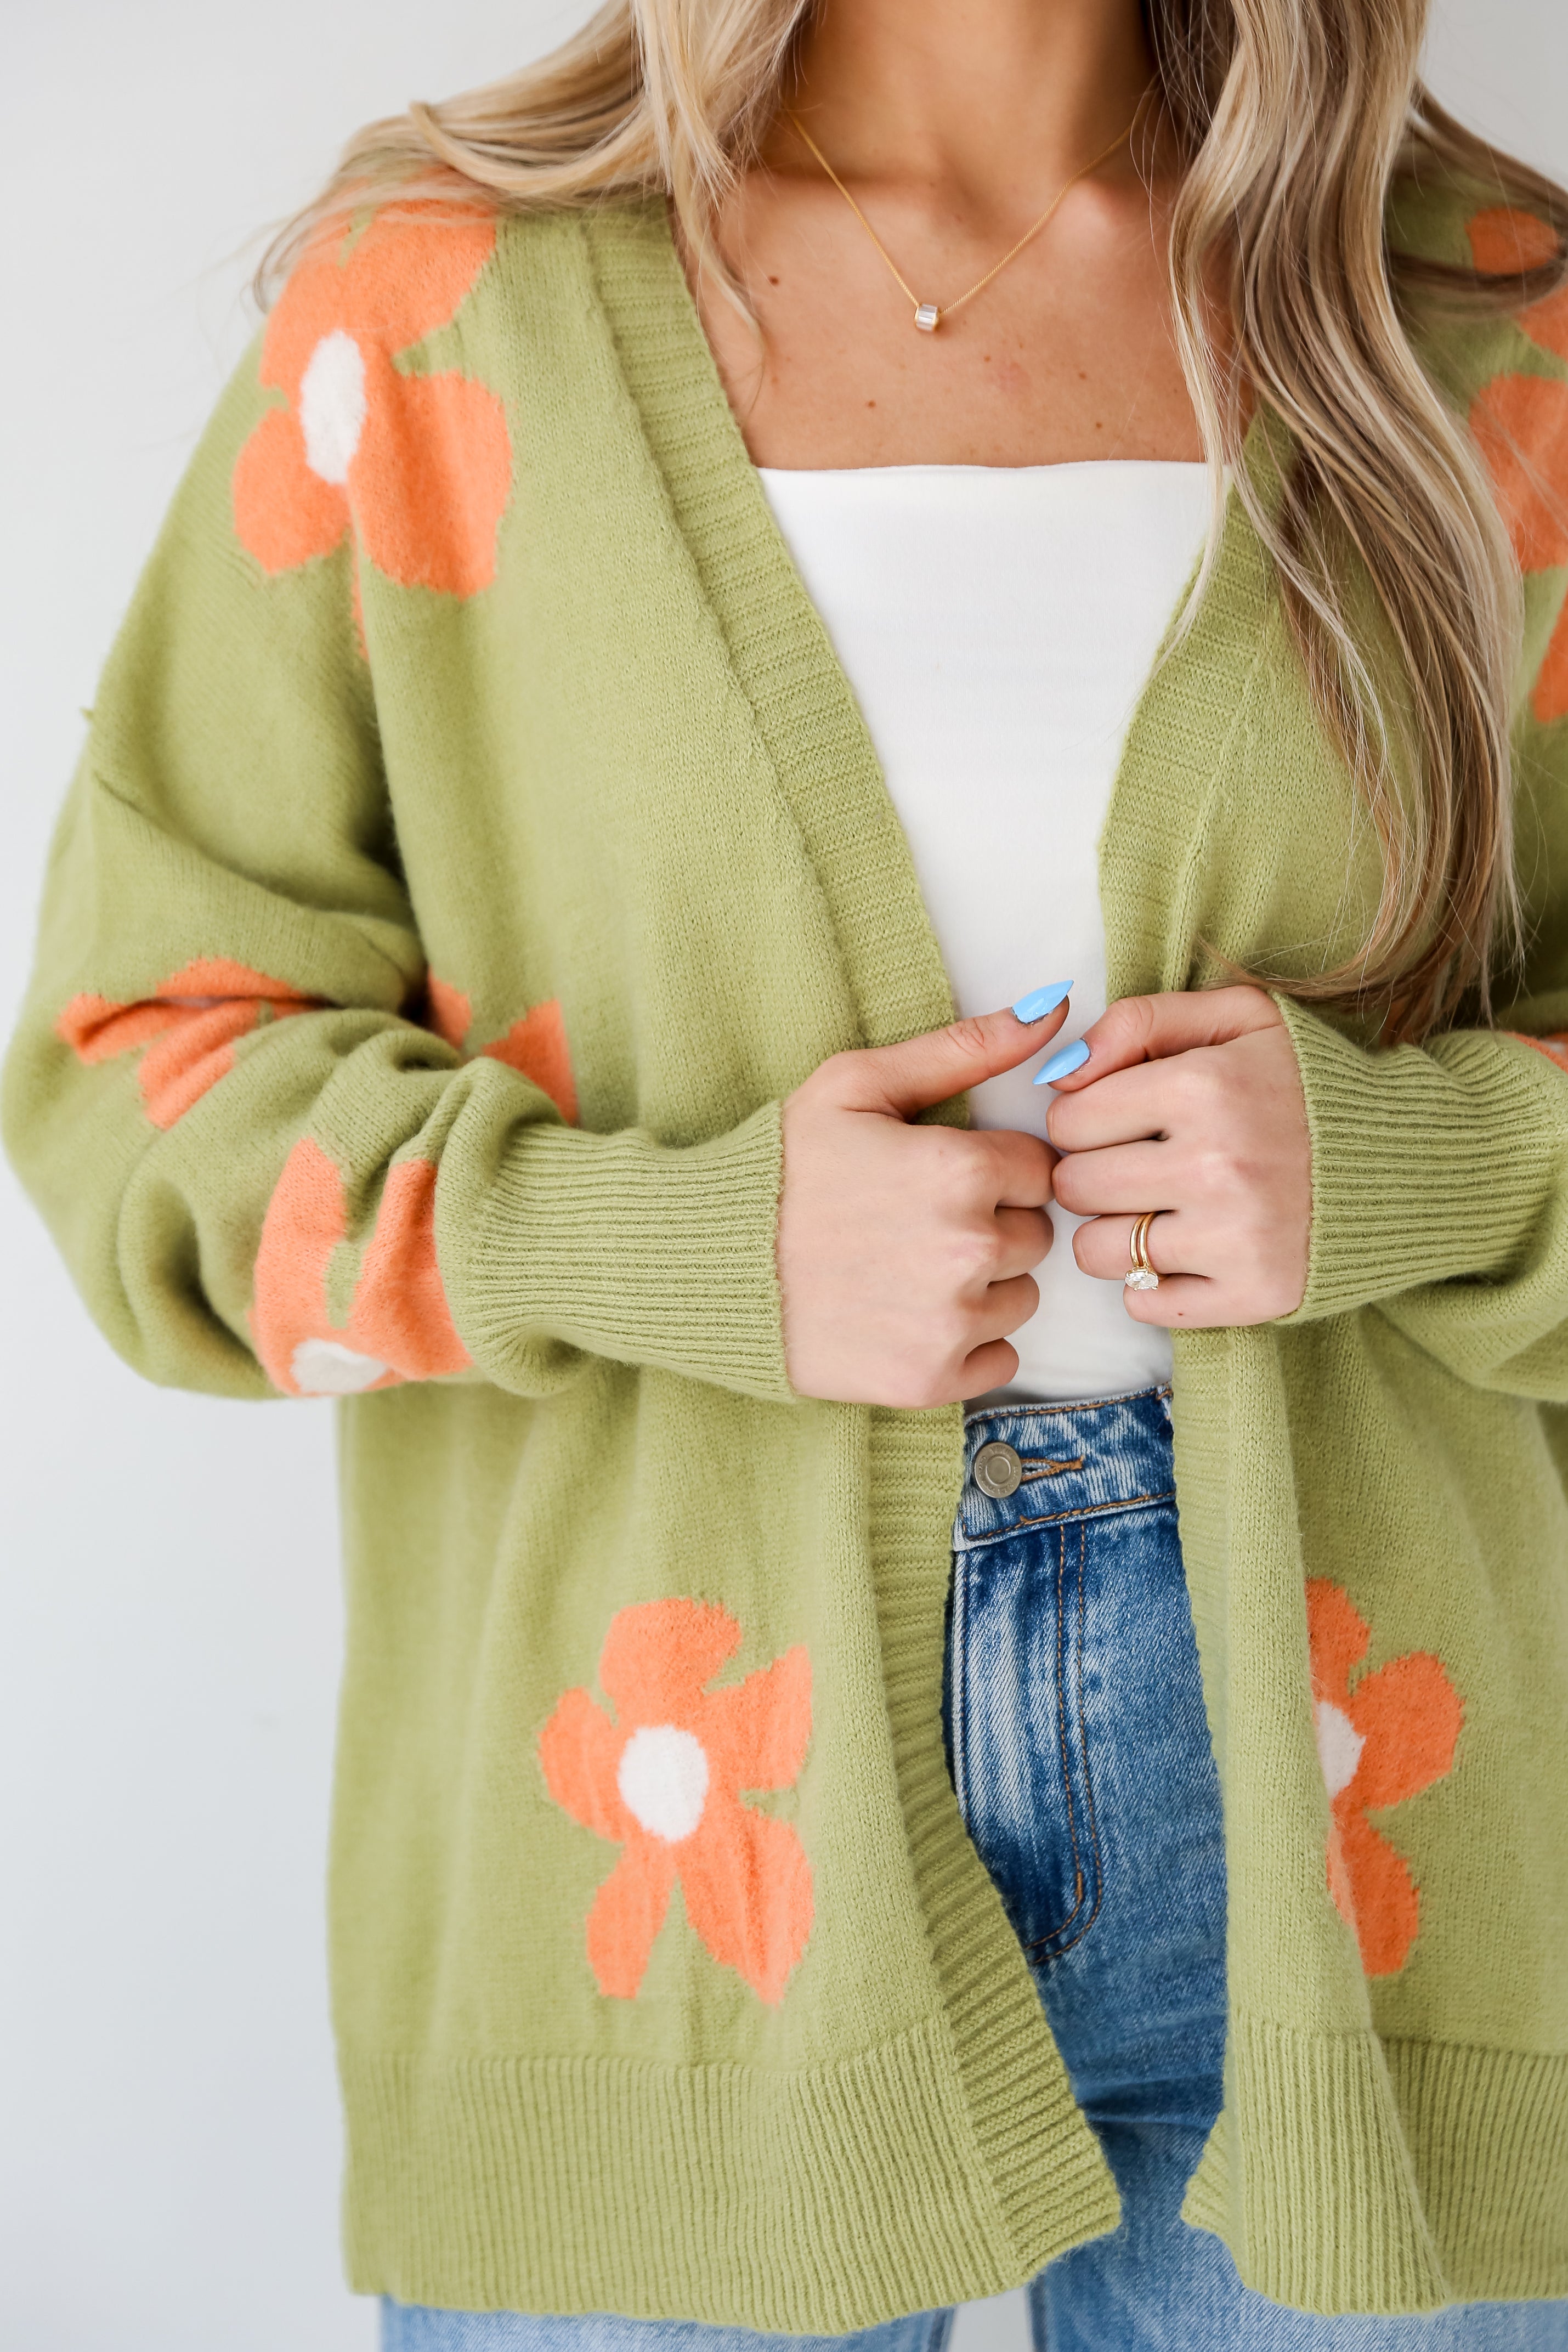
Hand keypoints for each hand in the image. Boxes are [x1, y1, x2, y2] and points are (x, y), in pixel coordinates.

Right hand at [779, 1004, 1065, 1405]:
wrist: (705, 1263)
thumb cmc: (781, 1166)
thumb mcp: (858, 1084)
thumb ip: (964, 1048)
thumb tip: (1055, 1009)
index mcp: (960, 1169)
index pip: (1038, 1169)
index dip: (991, 1168)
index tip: (937, 1176)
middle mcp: (969, 1248)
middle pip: (1034, 1235)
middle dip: (990, 1224)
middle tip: (916, 1223)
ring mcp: (951, 1321)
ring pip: (1022, 1298)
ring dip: (982, 1286)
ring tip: (907, 1270)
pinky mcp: (930, 1379)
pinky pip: (1000, 1358)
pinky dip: (965, 1343)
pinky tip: (907, 1316)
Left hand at [1046, 987, 1310, 1326]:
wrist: (1417, 1157)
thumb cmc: (1311, 1082)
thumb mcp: (1238, 1017)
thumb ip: (1140, 1022)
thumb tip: (1058, 1074)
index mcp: (1205, 1085)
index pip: (1068, 1121)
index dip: (1084, 1122)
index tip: (1119, 1123)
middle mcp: (1217, 1164)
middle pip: (1075, 1188)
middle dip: (1093, 1176)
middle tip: (1138, 1168)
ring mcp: (1237, 1237)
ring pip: (1098, 1252)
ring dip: (1117, 1234)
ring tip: (1162, 1210)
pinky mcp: (1256, 1295)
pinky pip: (1144, 1303)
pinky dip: (1154, 1283)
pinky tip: (1192, 1250)